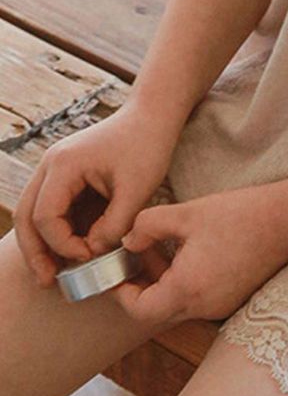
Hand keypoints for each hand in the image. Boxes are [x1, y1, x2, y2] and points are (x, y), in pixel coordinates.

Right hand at [13, 104, 179, 288]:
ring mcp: (56, 168)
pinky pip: (52, 207)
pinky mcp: (67, 174)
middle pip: (26, 215)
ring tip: (54, 274)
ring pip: (34, 213)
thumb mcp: (137, 190)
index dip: (63, 244)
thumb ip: (114, 226)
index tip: (88, 256)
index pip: (46, 216)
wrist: (154, 114)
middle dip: (35, 252)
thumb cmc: (148, 146)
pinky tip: (71, 251)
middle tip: (47, 281)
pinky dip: (57, 230)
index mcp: (64, 164)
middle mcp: (51, 164)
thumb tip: (92, 254)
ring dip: (42, 244)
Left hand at [111, 186, 287, 327]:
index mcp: (187, 287)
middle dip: (142, 284)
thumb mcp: (188, 213)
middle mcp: (202, 306)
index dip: (122, 292)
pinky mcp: (232, 299)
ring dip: (163, 281)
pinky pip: (197, 299)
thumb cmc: (241, 214)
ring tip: (165, 246)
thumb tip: (128, 240)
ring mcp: (219, 306)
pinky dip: (184, 282)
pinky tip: (191, 252)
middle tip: (138, 254)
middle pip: (156, 310)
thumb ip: (148, 225)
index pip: (140, 309)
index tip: (118, 271)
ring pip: (176, 305)